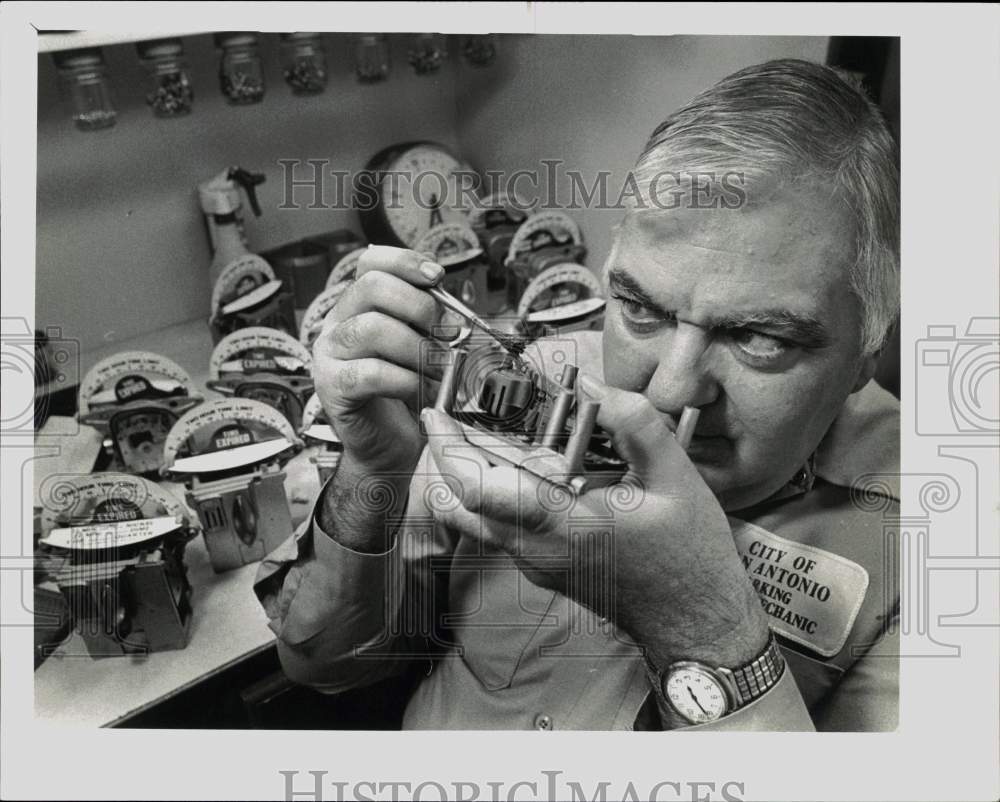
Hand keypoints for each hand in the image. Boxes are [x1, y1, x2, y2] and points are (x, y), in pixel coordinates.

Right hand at [312, 245, 457, 474]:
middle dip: (420, 305)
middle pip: (372, 287)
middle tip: (447, 334)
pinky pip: (370, 372)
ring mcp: (329, 354)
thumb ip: (432, 325)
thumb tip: (456, 313)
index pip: (371, 263)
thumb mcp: (425, 349)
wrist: (391, 447)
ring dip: (418, 350)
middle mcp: (338, 323)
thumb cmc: (410, 395)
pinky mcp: (331, 387)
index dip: (405, 262)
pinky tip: (421, 392)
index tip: (438, 276)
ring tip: (439, 372)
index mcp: (359, 306)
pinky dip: (406, 381)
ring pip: (373, 329)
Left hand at [420, 375, 770, 668]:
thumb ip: (634, 423)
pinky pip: (496, 528)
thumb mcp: (677, 478)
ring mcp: (535, 564)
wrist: (694, 622)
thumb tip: (595, 384)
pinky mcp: (540, 568)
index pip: (480, 490)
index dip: (449, 449)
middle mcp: (537, 549)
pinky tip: (513, 464)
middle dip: (447, 453)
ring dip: (465, 474)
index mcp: (565, 524)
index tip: (437, 414)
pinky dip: (490, 492)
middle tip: (446, 414)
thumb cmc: (688, 557)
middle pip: (463, 501)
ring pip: (474, 518)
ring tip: (471, 432)